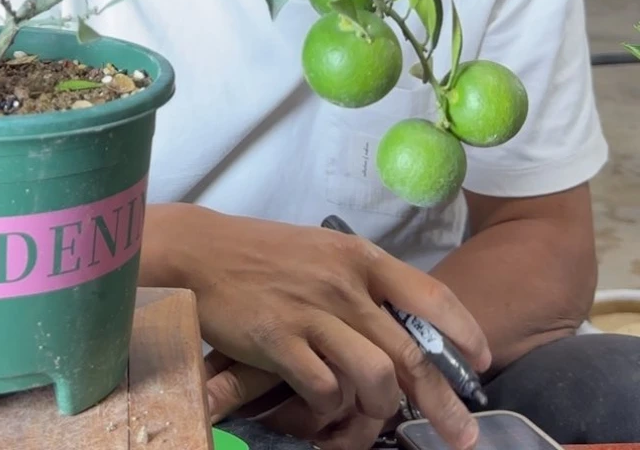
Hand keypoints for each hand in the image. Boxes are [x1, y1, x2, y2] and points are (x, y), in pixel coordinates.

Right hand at [159, 207, 489, 449]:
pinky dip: (331, 407)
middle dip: (443, 402)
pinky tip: (323, 406)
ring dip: (379, 407)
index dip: (463, 332)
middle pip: (409, 353)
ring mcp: (311, 313)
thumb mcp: (319, 251)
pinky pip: (325, 389)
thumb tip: (396, 323)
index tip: (483, 361)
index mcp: (356, 256)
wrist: (200, 250)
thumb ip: (357, 281)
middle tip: (463, 436)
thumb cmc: (260, 251)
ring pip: (374, 376)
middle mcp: (342, 284)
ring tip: (372, 419)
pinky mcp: (278, 340)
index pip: (428, 295)